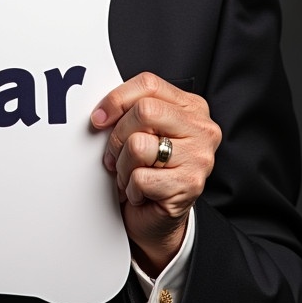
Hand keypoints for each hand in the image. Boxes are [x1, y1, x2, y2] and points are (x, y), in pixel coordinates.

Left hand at [91, 71, 220, 275]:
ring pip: (138, 145)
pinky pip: (141, 177)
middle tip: (115, 155)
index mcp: (191, 107)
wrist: (159, 218)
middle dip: (118, 136)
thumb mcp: (142, 131)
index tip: (99, 118)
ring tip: (130, 175)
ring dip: (123, 166)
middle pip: (144, 111)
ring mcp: (199, 158)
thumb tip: (102, 111)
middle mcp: (202, 129)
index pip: (149, 84)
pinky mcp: (190, 185)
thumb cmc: (148, 169)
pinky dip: (131, 188)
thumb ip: (131, 112)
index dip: (117, 98)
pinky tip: (140, 192)